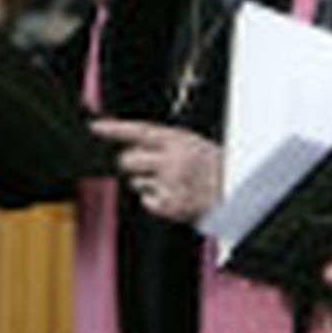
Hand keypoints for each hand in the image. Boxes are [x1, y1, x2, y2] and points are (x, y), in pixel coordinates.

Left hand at [93, 118, 221, 222]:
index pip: (139, 131)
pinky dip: (156, 201)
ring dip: (148, 183)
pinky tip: (174, 196)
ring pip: (136, 182)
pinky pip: (146, 201)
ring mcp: (169, 184)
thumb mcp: (194, 144)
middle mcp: (171, 161)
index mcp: (179, 140)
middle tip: (149, 167)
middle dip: (131, 163)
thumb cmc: (217, 168)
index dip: (114, 129)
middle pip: (128, 160)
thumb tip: (134, 146)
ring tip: (173, 183)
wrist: (237, 193)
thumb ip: (164, 144)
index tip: (95, 127)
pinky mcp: (169, 206)